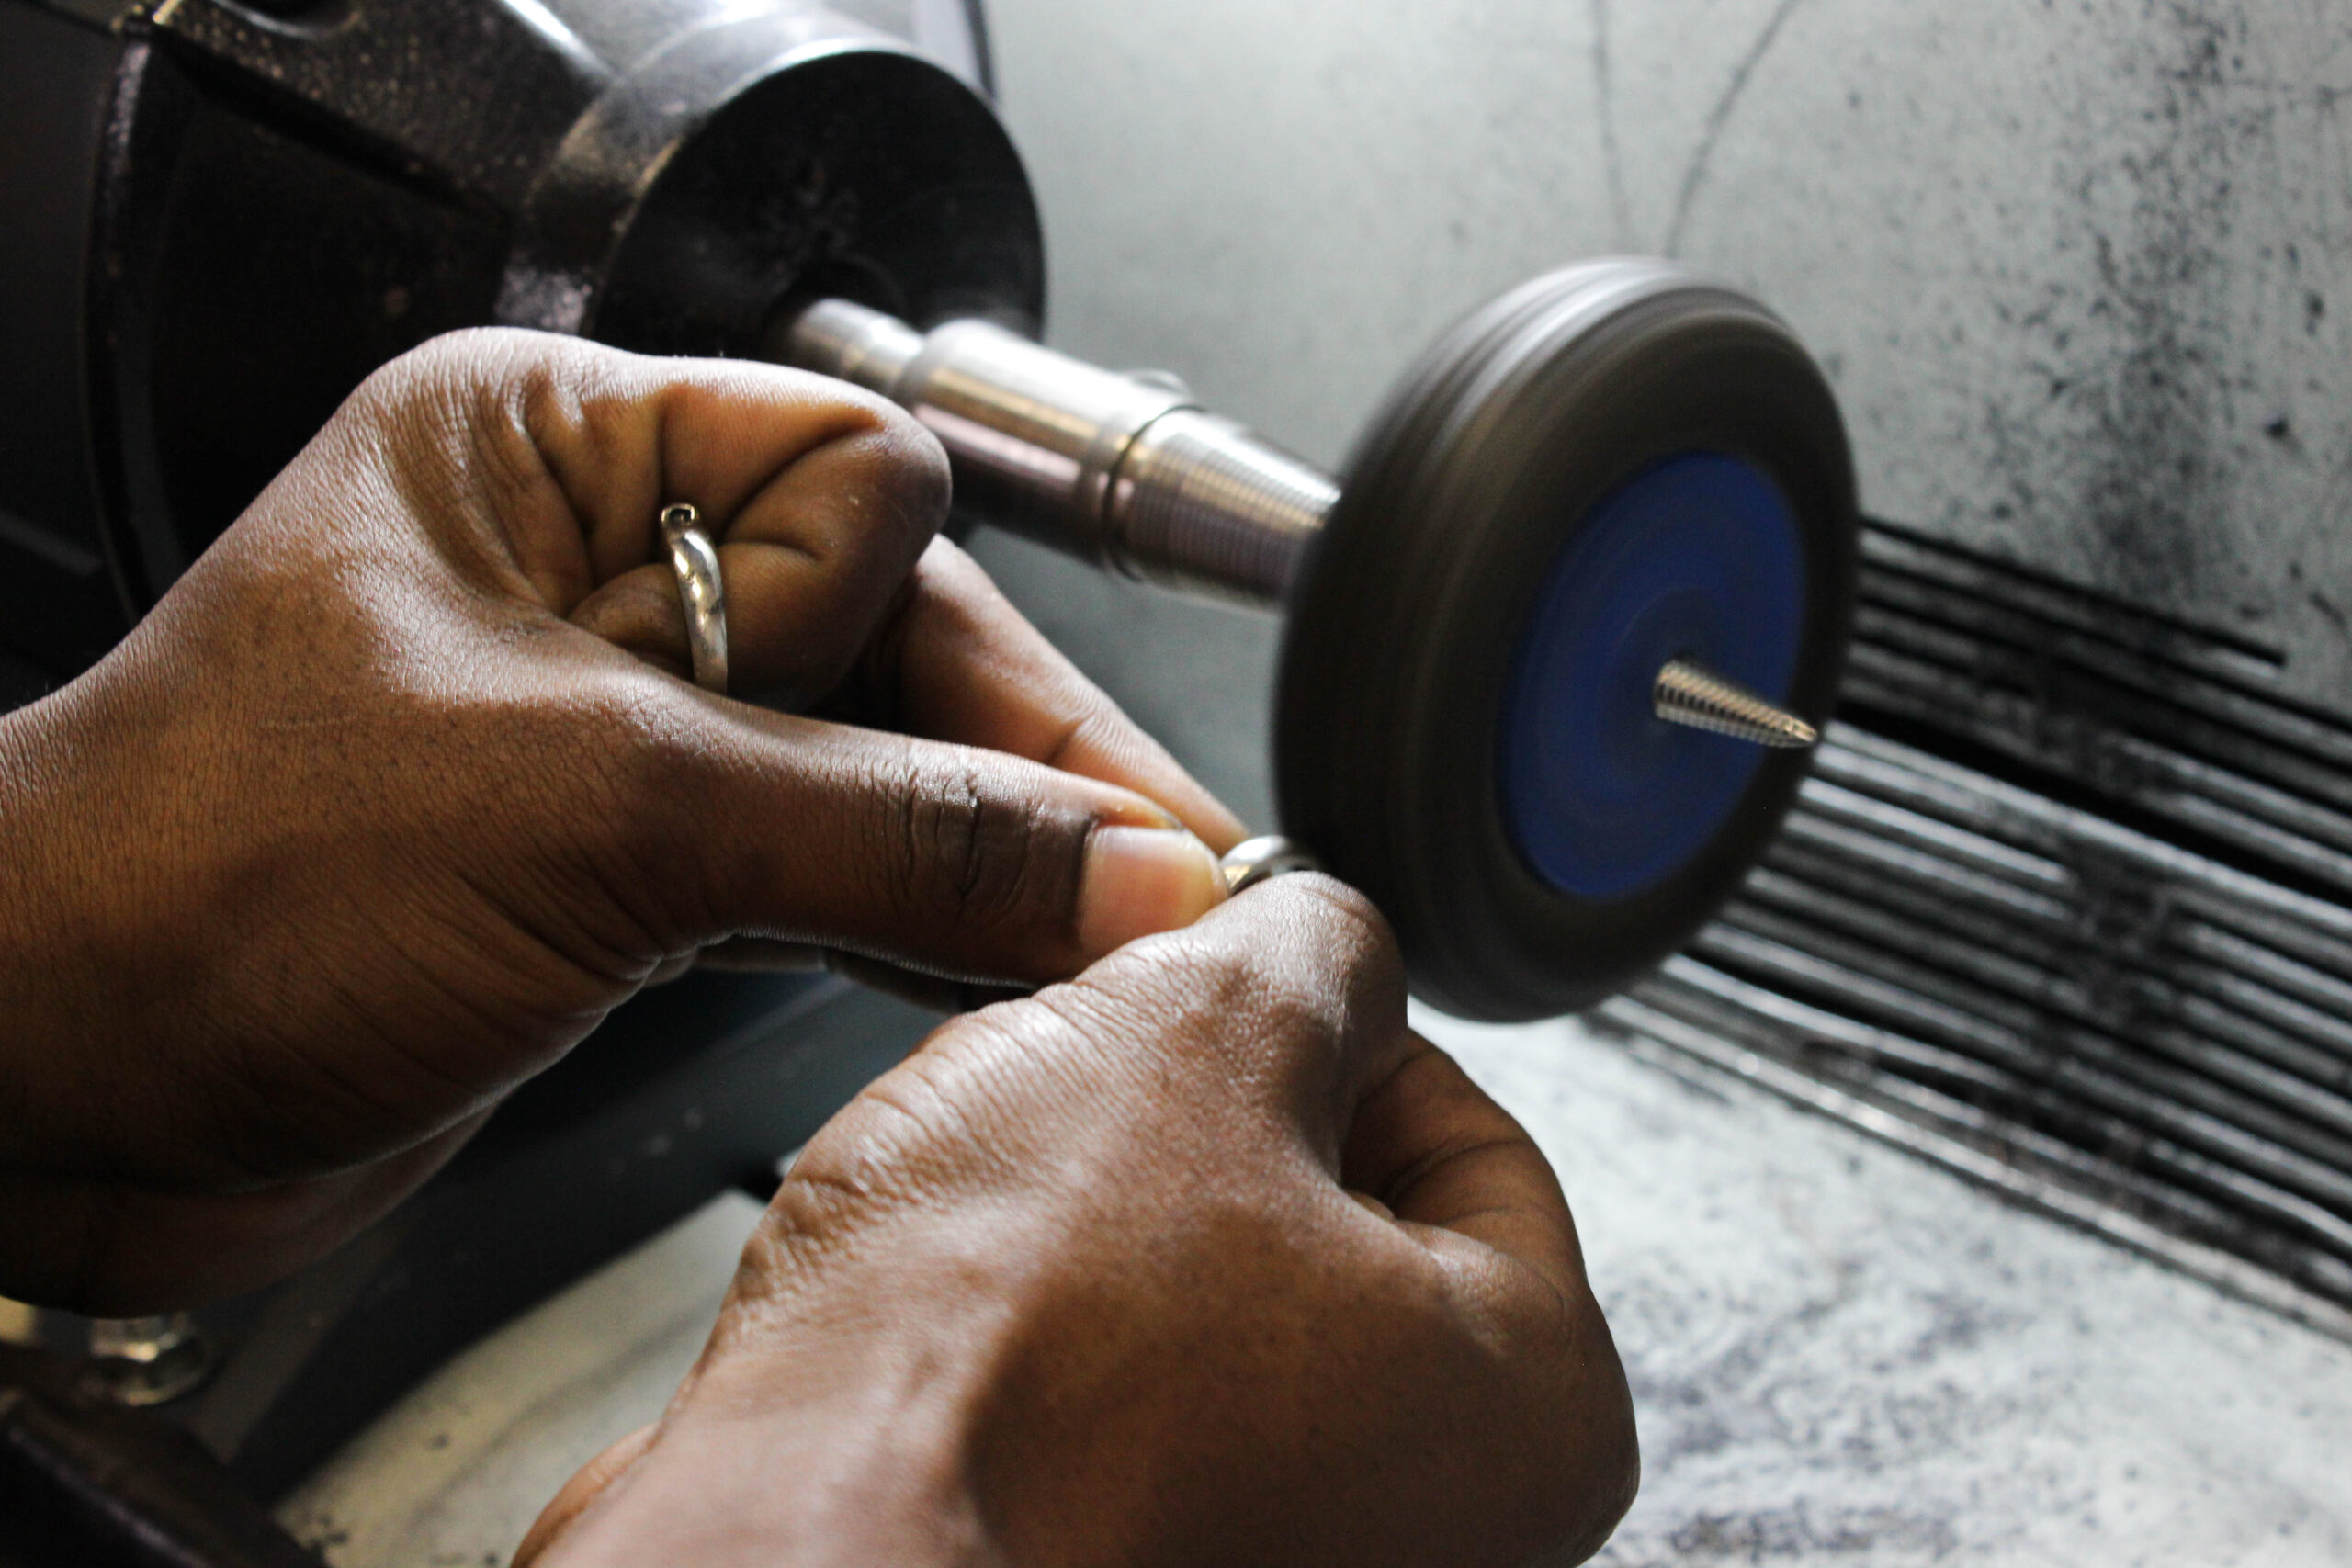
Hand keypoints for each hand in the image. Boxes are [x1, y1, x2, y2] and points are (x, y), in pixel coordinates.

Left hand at [0, 330, 1243, 1312]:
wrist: (50, 1090)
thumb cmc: (205, 884)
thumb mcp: (600, 817)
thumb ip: (893, 837)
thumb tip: (1128, 868)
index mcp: (556, 451)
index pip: (854, 482)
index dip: (916, 627)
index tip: (1016, 772)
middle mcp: (593, 571)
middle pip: (888, 635)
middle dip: (1004, 765)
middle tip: (1164, 880)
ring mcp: (612, 726)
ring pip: (863, 767)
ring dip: (978, 861)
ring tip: (1121, 943)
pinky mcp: (619, 870)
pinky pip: (814, 873)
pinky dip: (906, 928)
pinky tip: (1004, 972)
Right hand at [517, 879, 1636, 1567]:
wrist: (792, 1554)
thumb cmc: (1002, 1362)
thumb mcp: (1197, 1032)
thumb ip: (1314, 949)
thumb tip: (1328, 943)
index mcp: (1534, 1407)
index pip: (1475, 1136)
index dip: (1327, 1028)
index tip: (1231, 996)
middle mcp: (1448, 1529)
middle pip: (1344, 1227)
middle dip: (1209, 1123)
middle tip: (1105, 1083)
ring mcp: (1287, 1558)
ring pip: (1216, 1306)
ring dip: (1117, 1219)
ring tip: (1016, 1204)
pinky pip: (1124, 1409)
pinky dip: (1057, 1341)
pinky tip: (973, 1314)